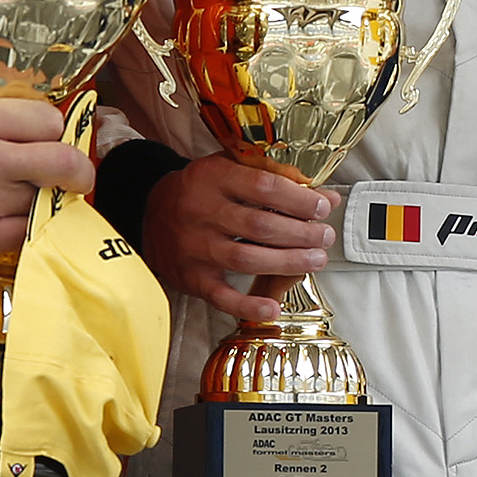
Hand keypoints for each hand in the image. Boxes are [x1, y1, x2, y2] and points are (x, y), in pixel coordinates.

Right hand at [0, 82, 84, 264]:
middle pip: (64, 162)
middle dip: (78, 168)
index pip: (48, 120)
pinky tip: (14, 218)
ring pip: (45, 201)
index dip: (52, 128)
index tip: (49, 136)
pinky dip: (25, 226)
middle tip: (75, 173)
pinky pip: (24, 232)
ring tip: (31, 196)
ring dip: (44, 199)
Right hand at [146, 155, 335, 324]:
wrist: (149, 212)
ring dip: (287, 262)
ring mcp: (194, 246)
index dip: (298, 199)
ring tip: (316, 260)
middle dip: (301, 234)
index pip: (263, 186)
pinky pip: (220, 296)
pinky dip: (247, 305)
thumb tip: (326, 196)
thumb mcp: (230, 168)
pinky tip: (273, 308)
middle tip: (325, 237)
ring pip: (246, 259)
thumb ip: (275, 176)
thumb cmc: (202, 189)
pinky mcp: (190, 277)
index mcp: (213, 177)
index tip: (324, 206)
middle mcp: (201, 211)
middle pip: (259, 226)